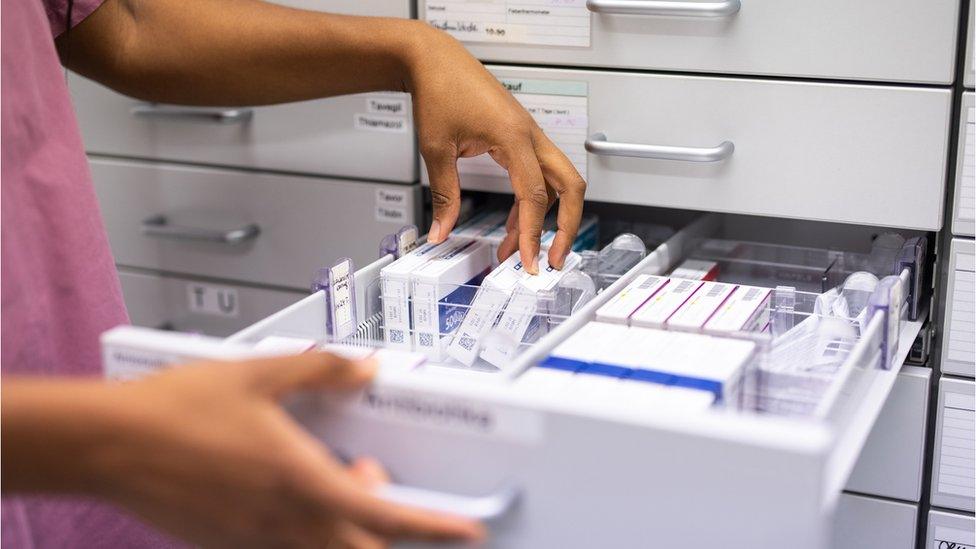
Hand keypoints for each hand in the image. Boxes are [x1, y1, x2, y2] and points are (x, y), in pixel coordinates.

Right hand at [90, 352, 484, 547]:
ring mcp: (255, 540)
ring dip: (345, 527)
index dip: (434, 527)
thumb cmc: (177, 409)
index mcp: (301, 481)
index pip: (385, 516)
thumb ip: (322, 370)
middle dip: (387, 529)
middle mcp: (284, 521)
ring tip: (333, 478)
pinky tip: (285, 489)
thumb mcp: (260, 373)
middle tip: (375, 481)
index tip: (465, 530)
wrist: (109, 443)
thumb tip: (363, 369)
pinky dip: (305, 530)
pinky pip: (282, 548)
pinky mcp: (227, 545)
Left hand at [406, 25, 585, 272]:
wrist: (435, 59)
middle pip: (571, 187)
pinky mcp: (520, 137)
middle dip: (566, 227)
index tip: (528, 261)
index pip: (536, 195)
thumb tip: (441, 231)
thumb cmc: (439, 90)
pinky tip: (513, 225)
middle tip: (550, 259)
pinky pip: (537, 174)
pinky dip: (530, 202)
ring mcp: (529, 135)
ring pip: (557, 183)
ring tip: (518, 250)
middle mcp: (530, 135)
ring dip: (543, 218)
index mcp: (515, 137)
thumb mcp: (437, 149)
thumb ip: (444, 194)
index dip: (534, 233)